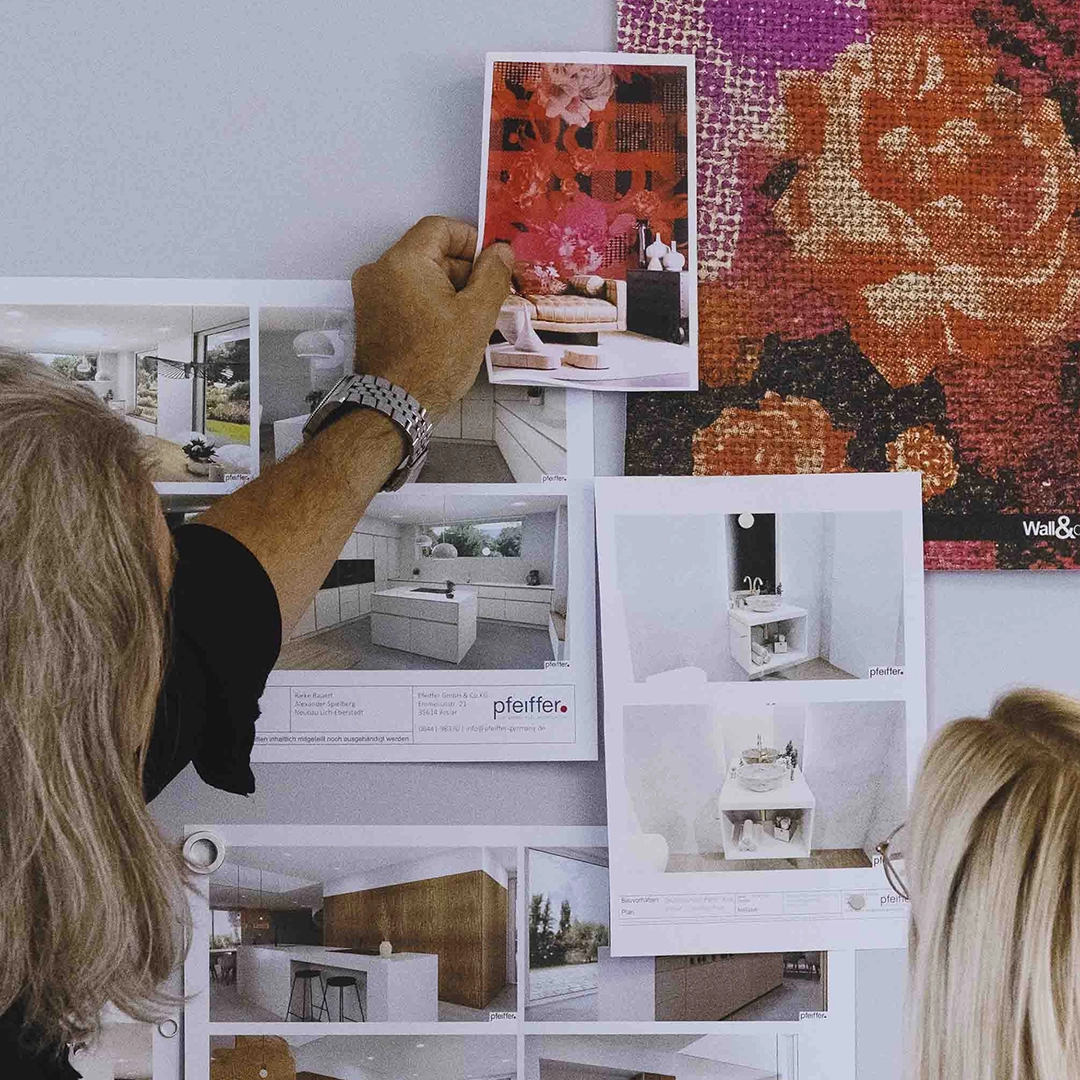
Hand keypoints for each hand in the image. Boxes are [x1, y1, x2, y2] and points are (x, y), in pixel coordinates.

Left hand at [351, 216, 513, 418]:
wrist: (394, 406)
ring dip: (448, 289)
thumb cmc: (434, 364)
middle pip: (429, 252)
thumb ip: (492, 275)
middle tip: (487, 298)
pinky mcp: (371, 315)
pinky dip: (428, 303)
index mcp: (404, 261)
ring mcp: (371, 294)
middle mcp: (380, 270)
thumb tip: (500, 251)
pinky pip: (406, 295)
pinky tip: (448, 330)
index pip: (441, 228)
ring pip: (419, 275)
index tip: (491, 264)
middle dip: (462, 270)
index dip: (471, 241)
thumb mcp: (476, 316)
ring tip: (470, 320)